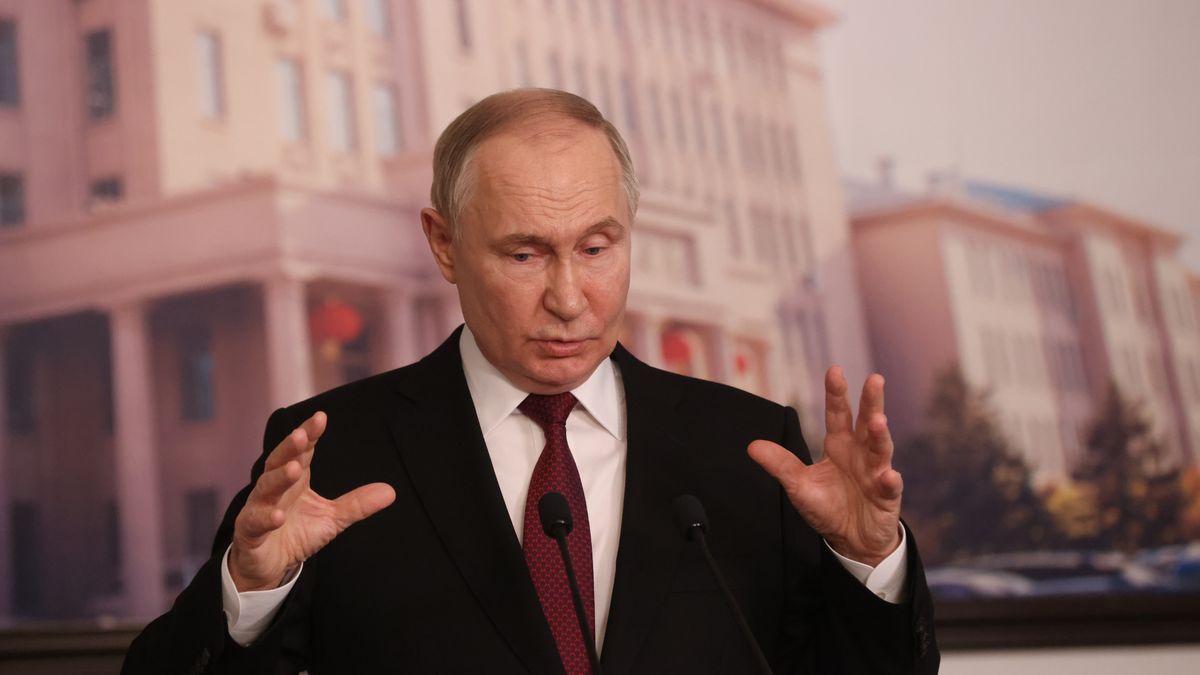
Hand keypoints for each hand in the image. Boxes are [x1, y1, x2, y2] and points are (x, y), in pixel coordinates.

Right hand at [229, 411, 395, 591]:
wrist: (269, 566)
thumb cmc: (296, 534)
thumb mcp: (332, 518)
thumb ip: (357, 504)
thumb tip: (391, 492)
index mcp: (295, 481)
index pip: (301, 452)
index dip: (309, 435)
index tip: (321, 418)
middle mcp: (274, 489)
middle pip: (279, 462)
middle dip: (290, 448)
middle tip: (302, 435)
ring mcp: (258, 509)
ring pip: (265, 488)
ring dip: (279, 478)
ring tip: (294, 469)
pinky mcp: (249, 532)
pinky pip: (255, 522)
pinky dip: (265, 518)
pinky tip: (277, 515)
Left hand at [748, 366, 901, 565]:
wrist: (853, 540)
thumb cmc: (829, 507)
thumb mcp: (798, 485)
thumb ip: (780, 465)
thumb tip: (752, 446)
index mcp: (839, 445)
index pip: (838, 414)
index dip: (836, 393)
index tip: (835, 370)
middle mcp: (860, 453)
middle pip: (867, 422)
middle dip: (870, 402)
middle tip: (874, 380)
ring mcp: (876, 472)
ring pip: (881, 449)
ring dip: (880, 435)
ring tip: (878, 421)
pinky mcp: (886, 496)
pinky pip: (890, 486)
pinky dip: (890, 480)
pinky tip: (888, 475)